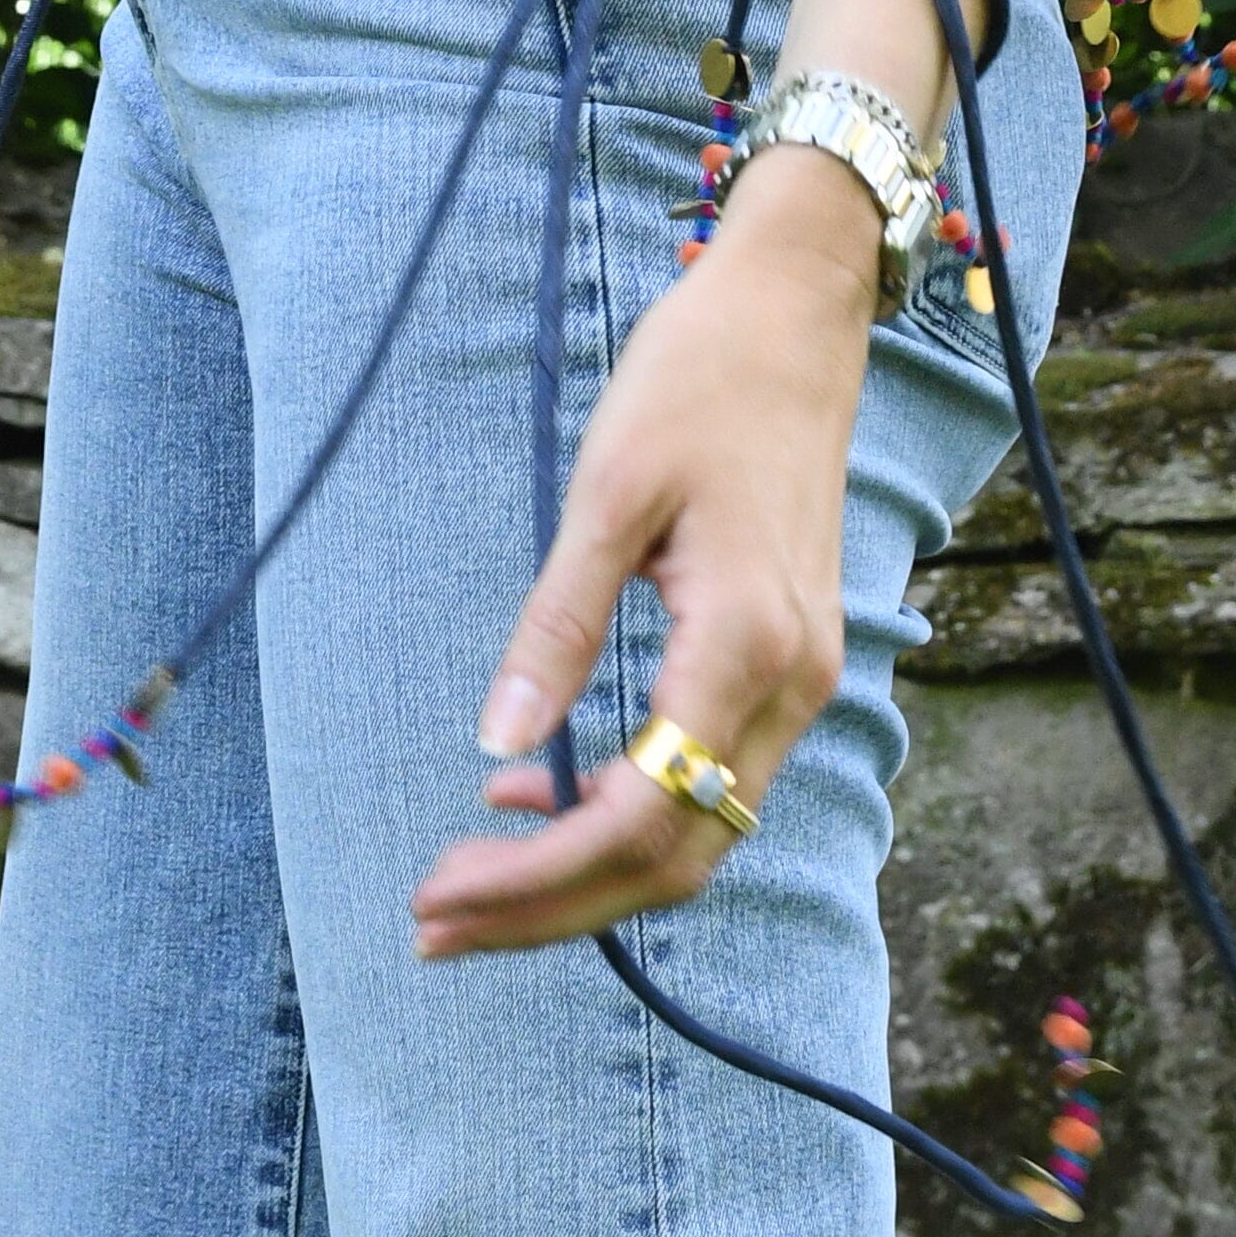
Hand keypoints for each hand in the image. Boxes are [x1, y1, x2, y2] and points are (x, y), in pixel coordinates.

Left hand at [410, 147, 879, 958]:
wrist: (795, 314)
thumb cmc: (697, 380)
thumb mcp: (607, 491)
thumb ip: (556, 625)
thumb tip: (497, 746)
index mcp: (744, 643)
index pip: (639, 817)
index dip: (536, 880)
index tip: (437, 895)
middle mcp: (792, 683)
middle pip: (676, 854)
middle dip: (553, 906)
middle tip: (432, 922)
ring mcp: (803, 678)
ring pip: (701, 830)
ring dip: (590, 871)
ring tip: (472, 880)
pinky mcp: (791, 660)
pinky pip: (713, 777)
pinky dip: (631, 809)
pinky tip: (543, 795)